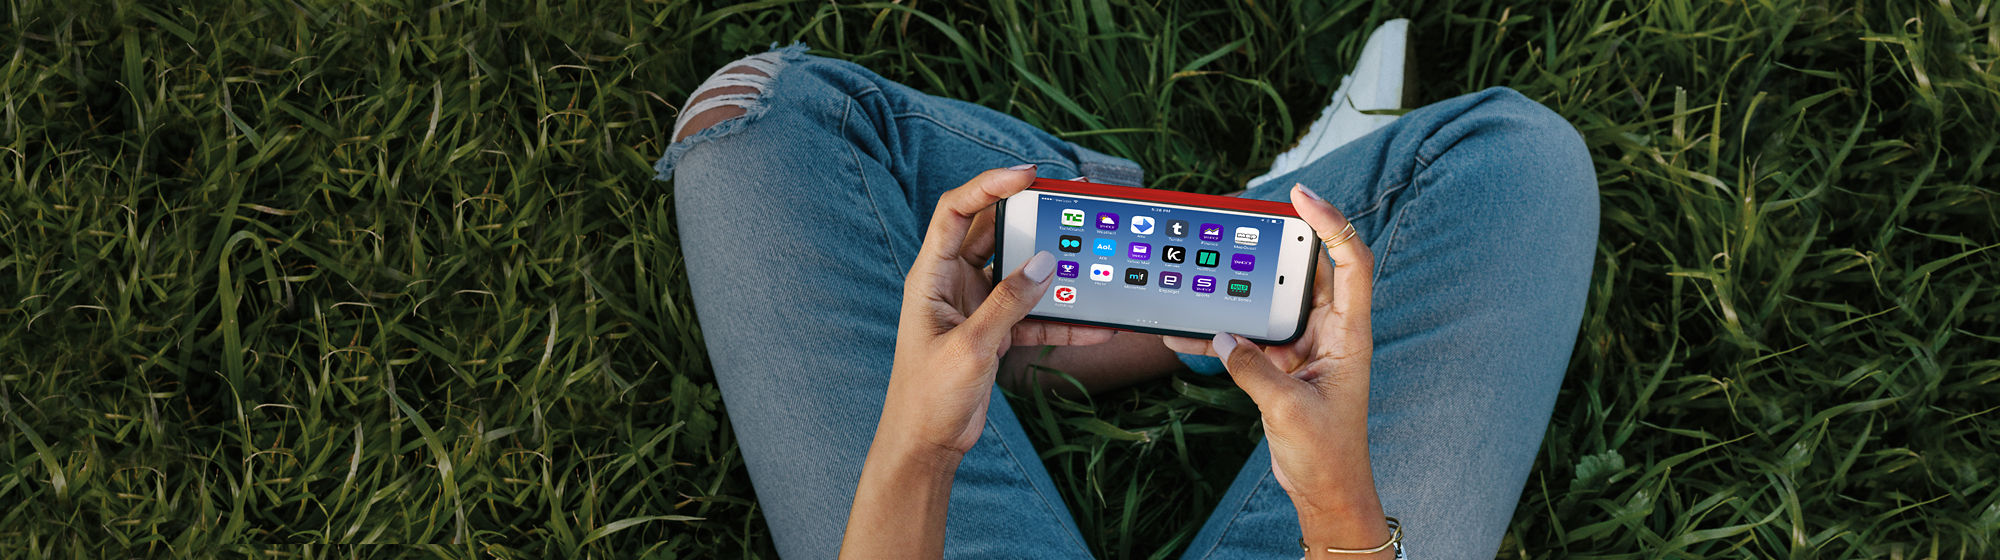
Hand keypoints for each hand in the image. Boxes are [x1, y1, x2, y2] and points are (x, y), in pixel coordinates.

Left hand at [885, 165, 1115, 455]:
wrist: (926, 445)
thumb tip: (1046, 263)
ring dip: (1052, 270)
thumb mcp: (971, 346)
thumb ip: (1009, 304)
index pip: (956, 211)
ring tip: (1088, 260)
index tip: (1027, 174)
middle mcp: (952, 283)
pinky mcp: (995, 331)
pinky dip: (1061, 318)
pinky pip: (1034, 313)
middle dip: (1031, 219)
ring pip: (1020, 272)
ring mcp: (976, 306)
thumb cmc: (928, 396)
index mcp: (930, 276)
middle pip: (995, 233)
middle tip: (1069, 207)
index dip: (988, 185)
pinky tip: (1093, 323)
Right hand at [1164, 184, 1390, 555]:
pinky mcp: (1281, 365)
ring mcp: (1305, 347)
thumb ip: (1253, 368)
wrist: (1324, 490)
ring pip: (1273, 300)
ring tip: (1210, 267)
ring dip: (1242, 288)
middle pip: (1308, 270)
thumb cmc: (1326, 453)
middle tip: (1243, 220)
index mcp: (1350, 334)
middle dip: (1277, 244)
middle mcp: (1331, 332)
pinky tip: (1188, 332)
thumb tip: (1223, 337)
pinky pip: (1249, 337)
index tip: (1302, 196)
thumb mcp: (1287, 409)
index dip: (1332, 223)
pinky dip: (1221, 333)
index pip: (1350, 262)